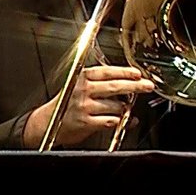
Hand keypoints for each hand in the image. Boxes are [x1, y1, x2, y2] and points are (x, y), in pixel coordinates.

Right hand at [23, 64, 154, 147]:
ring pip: (115, 106)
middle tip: (148, 86)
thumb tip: (129, 86)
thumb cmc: (68, 104)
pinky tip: (123, 120)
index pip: (107, 71)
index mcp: (83, 78)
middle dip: (135, 86)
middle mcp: (83, 90)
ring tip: (126, 109)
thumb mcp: (82, 87)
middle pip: (115, 86)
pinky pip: (111, 121)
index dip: (125, 72)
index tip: (138, 73)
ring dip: (126, 109)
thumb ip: (104, 84)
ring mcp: (84, 106)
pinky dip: (121, 121)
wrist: (47, 123)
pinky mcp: (86, 122)